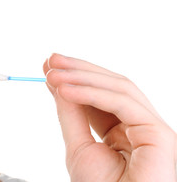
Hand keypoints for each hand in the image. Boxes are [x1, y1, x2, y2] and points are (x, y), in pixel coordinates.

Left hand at [43, 53, 176, 181]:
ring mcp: (152, 128)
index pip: (98, 95)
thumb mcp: (78, 146)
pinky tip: (65, 90)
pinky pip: (123, 103)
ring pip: (119, 88)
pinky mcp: (160, 134)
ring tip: (52, 72)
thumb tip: (57, 84)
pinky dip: (92, 92)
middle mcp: (140, 125)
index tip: (48, 66)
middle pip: (111, 85)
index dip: (74, 78)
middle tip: (49, 60)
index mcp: (123, 130)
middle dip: (78, 70)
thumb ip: (71, 114)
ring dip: (82, 76)